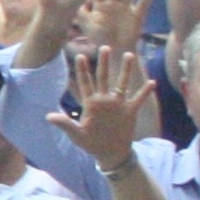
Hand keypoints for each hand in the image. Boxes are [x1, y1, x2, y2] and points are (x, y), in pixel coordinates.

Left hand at [50, 36, 154, 166]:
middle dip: (104, 63)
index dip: (83, 71)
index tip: (80, 56)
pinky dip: (145, 92)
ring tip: (128, 55)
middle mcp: (104, 100)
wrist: (110, 153)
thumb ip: (65, 124)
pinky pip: (138, 99)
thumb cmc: (91, 143)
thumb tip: (48, 116)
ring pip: (122, 83)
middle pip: (104, 78)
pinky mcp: (130, 111)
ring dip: (126, 70)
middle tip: (104, 47)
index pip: (86, 83)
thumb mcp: (77, 134)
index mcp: (91, 104)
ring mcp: (118, 104)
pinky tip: (152, 82)